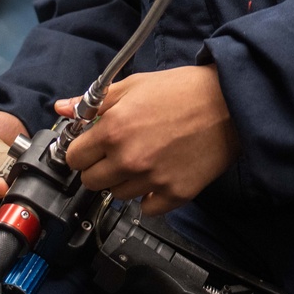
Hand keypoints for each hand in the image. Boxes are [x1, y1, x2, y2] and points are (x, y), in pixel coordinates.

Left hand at [57, 65, 240, 216]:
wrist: (230, 103)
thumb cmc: (184, 89)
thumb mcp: (135, 85)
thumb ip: (95, 101)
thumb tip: (63, 108)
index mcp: (114, 129)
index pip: (74, 156)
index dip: (81, 149)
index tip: (91, 146)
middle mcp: (129, 159)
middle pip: (91, 182)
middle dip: (99, 167)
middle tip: (117, 153)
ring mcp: (152, 180)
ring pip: (118, 195)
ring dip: (124, 181)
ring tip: (143, 159)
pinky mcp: (175, 194)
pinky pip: (148, 208)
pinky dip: (150, 196)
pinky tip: (159, 175)